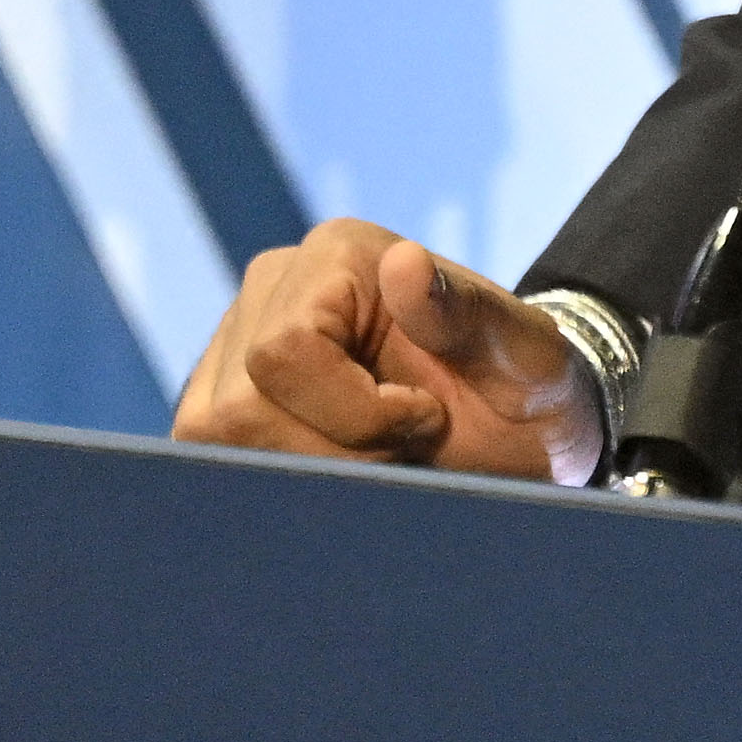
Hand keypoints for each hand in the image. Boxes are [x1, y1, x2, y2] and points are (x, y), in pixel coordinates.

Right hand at [176, 225, 600, 481]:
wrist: (514, 432)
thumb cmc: (524, 390)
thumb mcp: (528, 358)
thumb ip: (471, 314)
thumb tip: (402, 265)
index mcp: (337, 256)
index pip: (284, 352)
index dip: (354, 412)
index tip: (427, 418)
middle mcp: (272, 287)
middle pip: (239, 406)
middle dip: (332, 451)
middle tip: (406, 447)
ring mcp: (236, 344)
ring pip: (216, 436)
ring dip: (306, 472)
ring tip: (378, 459)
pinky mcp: (223, 400)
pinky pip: (213, 460)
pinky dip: (281, 485)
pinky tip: (341, 477)